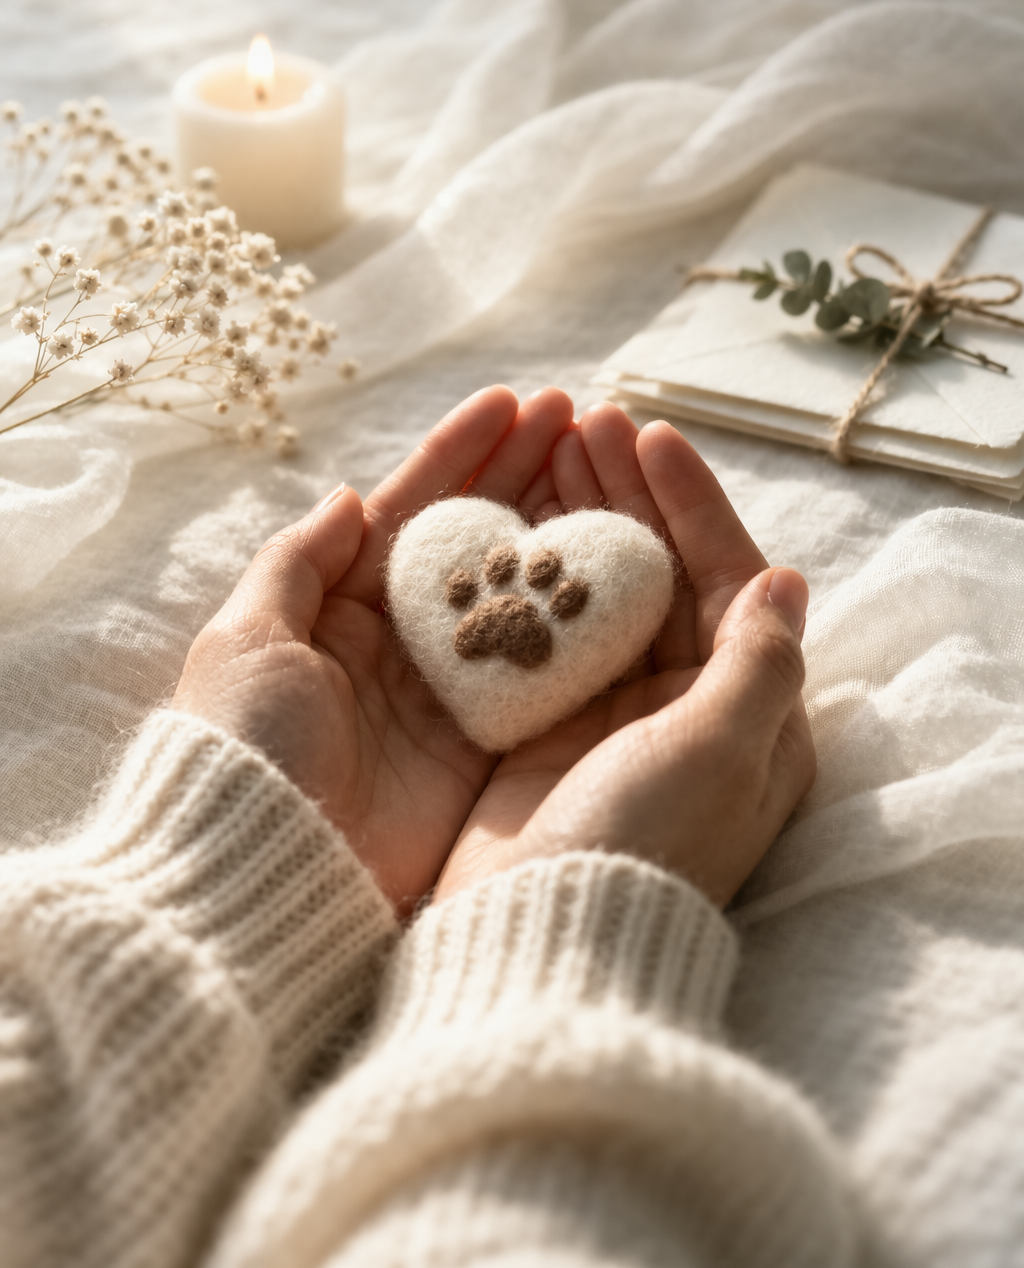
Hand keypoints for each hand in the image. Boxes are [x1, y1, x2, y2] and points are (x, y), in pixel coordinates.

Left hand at [172, 385, 574, 908]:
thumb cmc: (247, 744)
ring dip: (561, 528)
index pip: (412, 510)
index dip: (462, 453)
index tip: (513, 401)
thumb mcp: (248, 637)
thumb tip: (350, 497)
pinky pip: (544, 665)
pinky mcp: (488, 741)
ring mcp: (451, 688)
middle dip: (525, 472)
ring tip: (609, 467)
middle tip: (581, 417)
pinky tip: (617, 564)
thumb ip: (299, 561)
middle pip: (476, 537)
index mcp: (342, 604)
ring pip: (517, 589)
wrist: (269, 866)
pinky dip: (578, 616)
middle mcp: (404, 639)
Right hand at [435, 405, 815, 906]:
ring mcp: (612, 714)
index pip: (729, 579)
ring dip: (576, 520)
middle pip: (660, 573)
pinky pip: (544, 627)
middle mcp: (684, 707)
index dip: (692, 502)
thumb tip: (788, 577)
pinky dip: (528, 572)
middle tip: (584, 422)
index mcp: (747, 712)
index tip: (648, 434)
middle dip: (626, 495)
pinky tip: (503, 523)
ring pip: (599, 590)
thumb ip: (758, 661)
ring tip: (545, 450)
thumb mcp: (721, 751)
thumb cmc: (646, 845)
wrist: (543, 934)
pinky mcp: (545, 727)